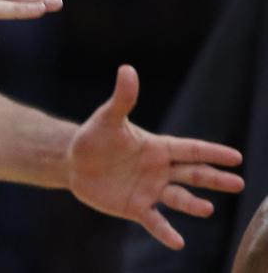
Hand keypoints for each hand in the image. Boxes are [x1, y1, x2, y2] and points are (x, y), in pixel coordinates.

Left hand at [67, 65, 244, 249]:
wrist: (74, 162)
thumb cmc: (94, 137)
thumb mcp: (107, 118)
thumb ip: (122, 98)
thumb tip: (127, 69)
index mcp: (158, 147)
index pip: (190, 149)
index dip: (212, 153)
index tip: (236, 157)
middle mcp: (160, 170)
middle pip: (193, 175)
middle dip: (214, 179)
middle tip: (238, 183)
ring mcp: (151, 190)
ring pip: (178, 198)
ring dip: (193, 204)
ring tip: (208, 209)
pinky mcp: (136, 207)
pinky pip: (155, 221)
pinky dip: (166, 232)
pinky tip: (178, 242)